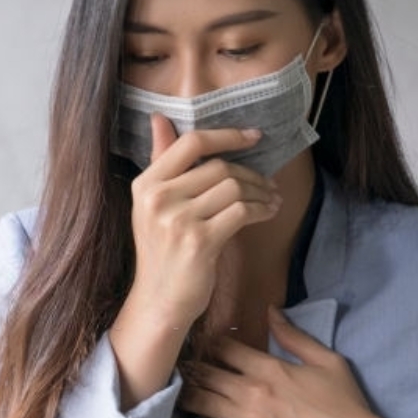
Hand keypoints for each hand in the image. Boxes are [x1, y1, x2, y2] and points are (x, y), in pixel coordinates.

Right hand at [121, 114, 281, 331]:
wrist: (159, 300)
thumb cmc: (162, 251)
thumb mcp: (154, 204)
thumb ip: (161, 161)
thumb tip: (159, 118)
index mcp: (145, 184)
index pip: (191, 143)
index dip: (227, 135)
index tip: (254, 136)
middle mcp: (158, 199)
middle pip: (219, 167)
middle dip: (251, 174)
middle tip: (268, 185)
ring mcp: (178, 220)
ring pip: (233, 188)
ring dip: (260, 193)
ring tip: (271, 200)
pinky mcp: (200, 242)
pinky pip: (241, 212)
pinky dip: (260, 210)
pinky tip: (267, 213)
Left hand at [179, 306, 396, 417]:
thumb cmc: (347, 405)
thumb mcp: (327, 361)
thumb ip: (295, 336)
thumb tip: (271, 310)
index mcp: (270, 367)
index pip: (225, 347)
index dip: (208, 343)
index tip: (197, 343)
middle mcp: (252, 390)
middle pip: (206, 372)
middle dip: (188, 367)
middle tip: (174, 366)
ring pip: (200, 401)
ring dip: (183, 396)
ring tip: (170, 393)